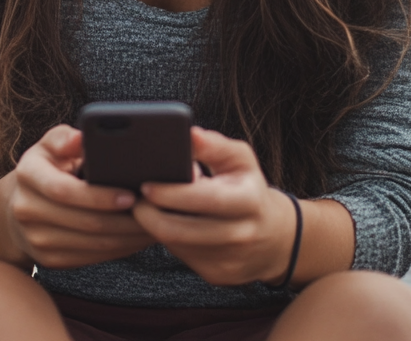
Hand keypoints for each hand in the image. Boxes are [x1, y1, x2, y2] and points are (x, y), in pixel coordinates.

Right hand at [6, 124, 154, 268]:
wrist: (17, 205)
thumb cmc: (46, 166)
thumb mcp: (50, 145)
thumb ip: (65, 138)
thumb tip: (82, 138)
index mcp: (28, 175)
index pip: (64, 190)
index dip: (99, 196)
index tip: (130, 195)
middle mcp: (27, 210)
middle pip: (83, 222)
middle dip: (123, 220)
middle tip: (153, 212)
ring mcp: (37, 239)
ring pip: (91, 244)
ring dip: (127, 238)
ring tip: (152, 224)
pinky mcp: (50, 260)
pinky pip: (91, 258)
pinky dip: (118, 249)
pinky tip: (137, 238)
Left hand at [131, 127, 295, 286]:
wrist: (274, 236)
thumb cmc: (248, 187)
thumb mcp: (240, 160)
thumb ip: (213, 145)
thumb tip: (189, 134)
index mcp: (248, 200)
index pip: (203, 199)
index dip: (170, 193)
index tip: (146, 184)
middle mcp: (241, 234)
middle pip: (181, 230)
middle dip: (150, 214)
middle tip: (135, 198)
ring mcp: (229, 260)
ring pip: (177, 245)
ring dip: (155, 227)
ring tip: (147, 207)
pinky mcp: (217, 275)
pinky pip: (182, 257)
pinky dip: (168, 239)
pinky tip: (166, 222)